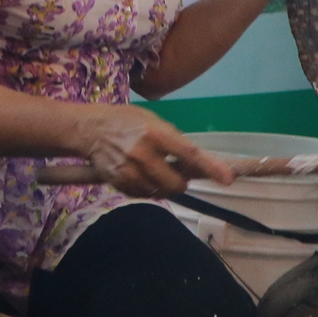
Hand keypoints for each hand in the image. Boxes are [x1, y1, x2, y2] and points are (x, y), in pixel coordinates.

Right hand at [73, 104, 231, 197]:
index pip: (189, 153)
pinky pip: (144, 195)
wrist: (90, 129)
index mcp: (156, 132)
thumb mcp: (153, 121)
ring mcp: (130, 170)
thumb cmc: (127, 121)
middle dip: (182, 181)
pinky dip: (148, 189)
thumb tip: (198, 165)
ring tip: (154, 172)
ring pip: (161, 192)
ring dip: (164, 187)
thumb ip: (174, 141)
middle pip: (177, 182)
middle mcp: (143, 152)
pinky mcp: (119, 182)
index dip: (210, 168)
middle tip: (177, 173)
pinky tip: (140, 175)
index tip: (227, 179)